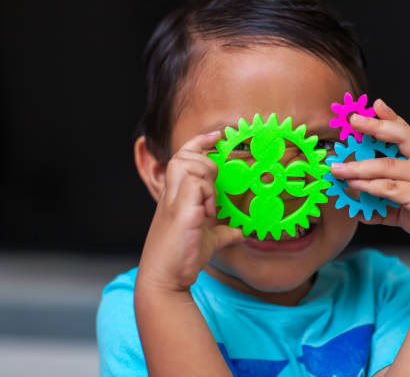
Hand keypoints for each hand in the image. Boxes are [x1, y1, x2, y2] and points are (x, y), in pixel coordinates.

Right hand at [137, 132, 242, 291]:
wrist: (166, 278)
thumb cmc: (182, 257)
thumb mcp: (210, 240)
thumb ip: (223, 232)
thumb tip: (240, 232)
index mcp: (175, 195)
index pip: (182, 156)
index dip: (198, 142)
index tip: (216, 135)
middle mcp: (171, 193)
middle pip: (183, 155)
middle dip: (205, 165)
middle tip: (214, 194)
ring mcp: (173, 200)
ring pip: (188, 164)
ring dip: (206, 181)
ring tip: (209, 207)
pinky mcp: (180, 209)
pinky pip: (196, 184)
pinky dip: (208, 196)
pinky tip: (208, 215)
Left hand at [330, 99, 409, 255]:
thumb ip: (386, 203)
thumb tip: (360, 208)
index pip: (406, 132)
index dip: (391, 117)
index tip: (376, 104)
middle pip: (399, 137)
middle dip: (374, 126)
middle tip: (353, 120)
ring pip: (386, 166)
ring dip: (358, 167)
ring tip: (337, 168)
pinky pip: (389, 188)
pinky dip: (368, 188)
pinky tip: (353, 187)